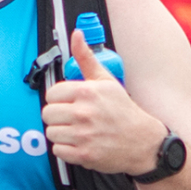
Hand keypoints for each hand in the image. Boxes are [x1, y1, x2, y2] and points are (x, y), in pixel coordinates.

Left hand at [42, 31, 165, 176]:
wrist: (143, 142)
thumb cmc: (123, 110)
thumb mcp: (106, 81)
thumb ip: (86, 58)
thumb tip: (76, 34)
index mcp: (86, 92)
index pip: (51, 94)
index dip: (59, 99)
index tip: (70, 103)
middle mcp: (83, 113)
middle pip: (47, 114)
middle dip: (58, 116)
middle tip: (73, 118)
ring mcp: (83, 135)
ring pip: (51, 133)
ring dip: (61, 133)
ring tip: (76, 131)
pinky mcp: (84, 155)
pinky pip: (58, 151)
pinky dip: (66, 149)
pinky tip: (79, 144)